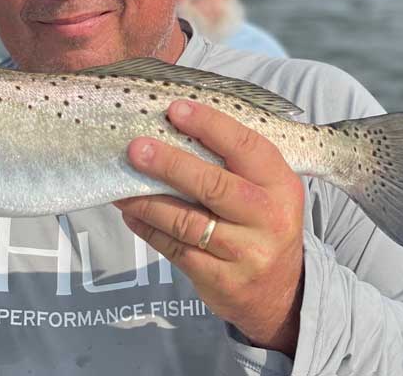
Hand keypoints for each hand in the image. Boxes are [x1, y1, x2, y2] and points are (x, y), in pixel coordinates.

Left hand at [116, 100, 304, 356]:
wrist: (280, 293)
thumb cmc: (262, 224)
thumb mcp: (266, 190)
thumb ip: (232, 162)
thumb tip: (174, 127)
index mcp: (280, 185)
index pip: (246, 147)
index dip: (209, 125)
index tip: (174, 109)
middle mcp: (267, 217)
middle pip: (212, 185)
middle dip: (169, 164)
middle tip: (136, 148)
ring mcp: (245, 252)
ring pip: (186, 221)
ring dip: (147, 201)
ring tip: (121, 185)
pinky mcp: (221, 280)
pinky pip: (175, 249)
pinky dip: (148, 229)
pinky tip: (131, 214)